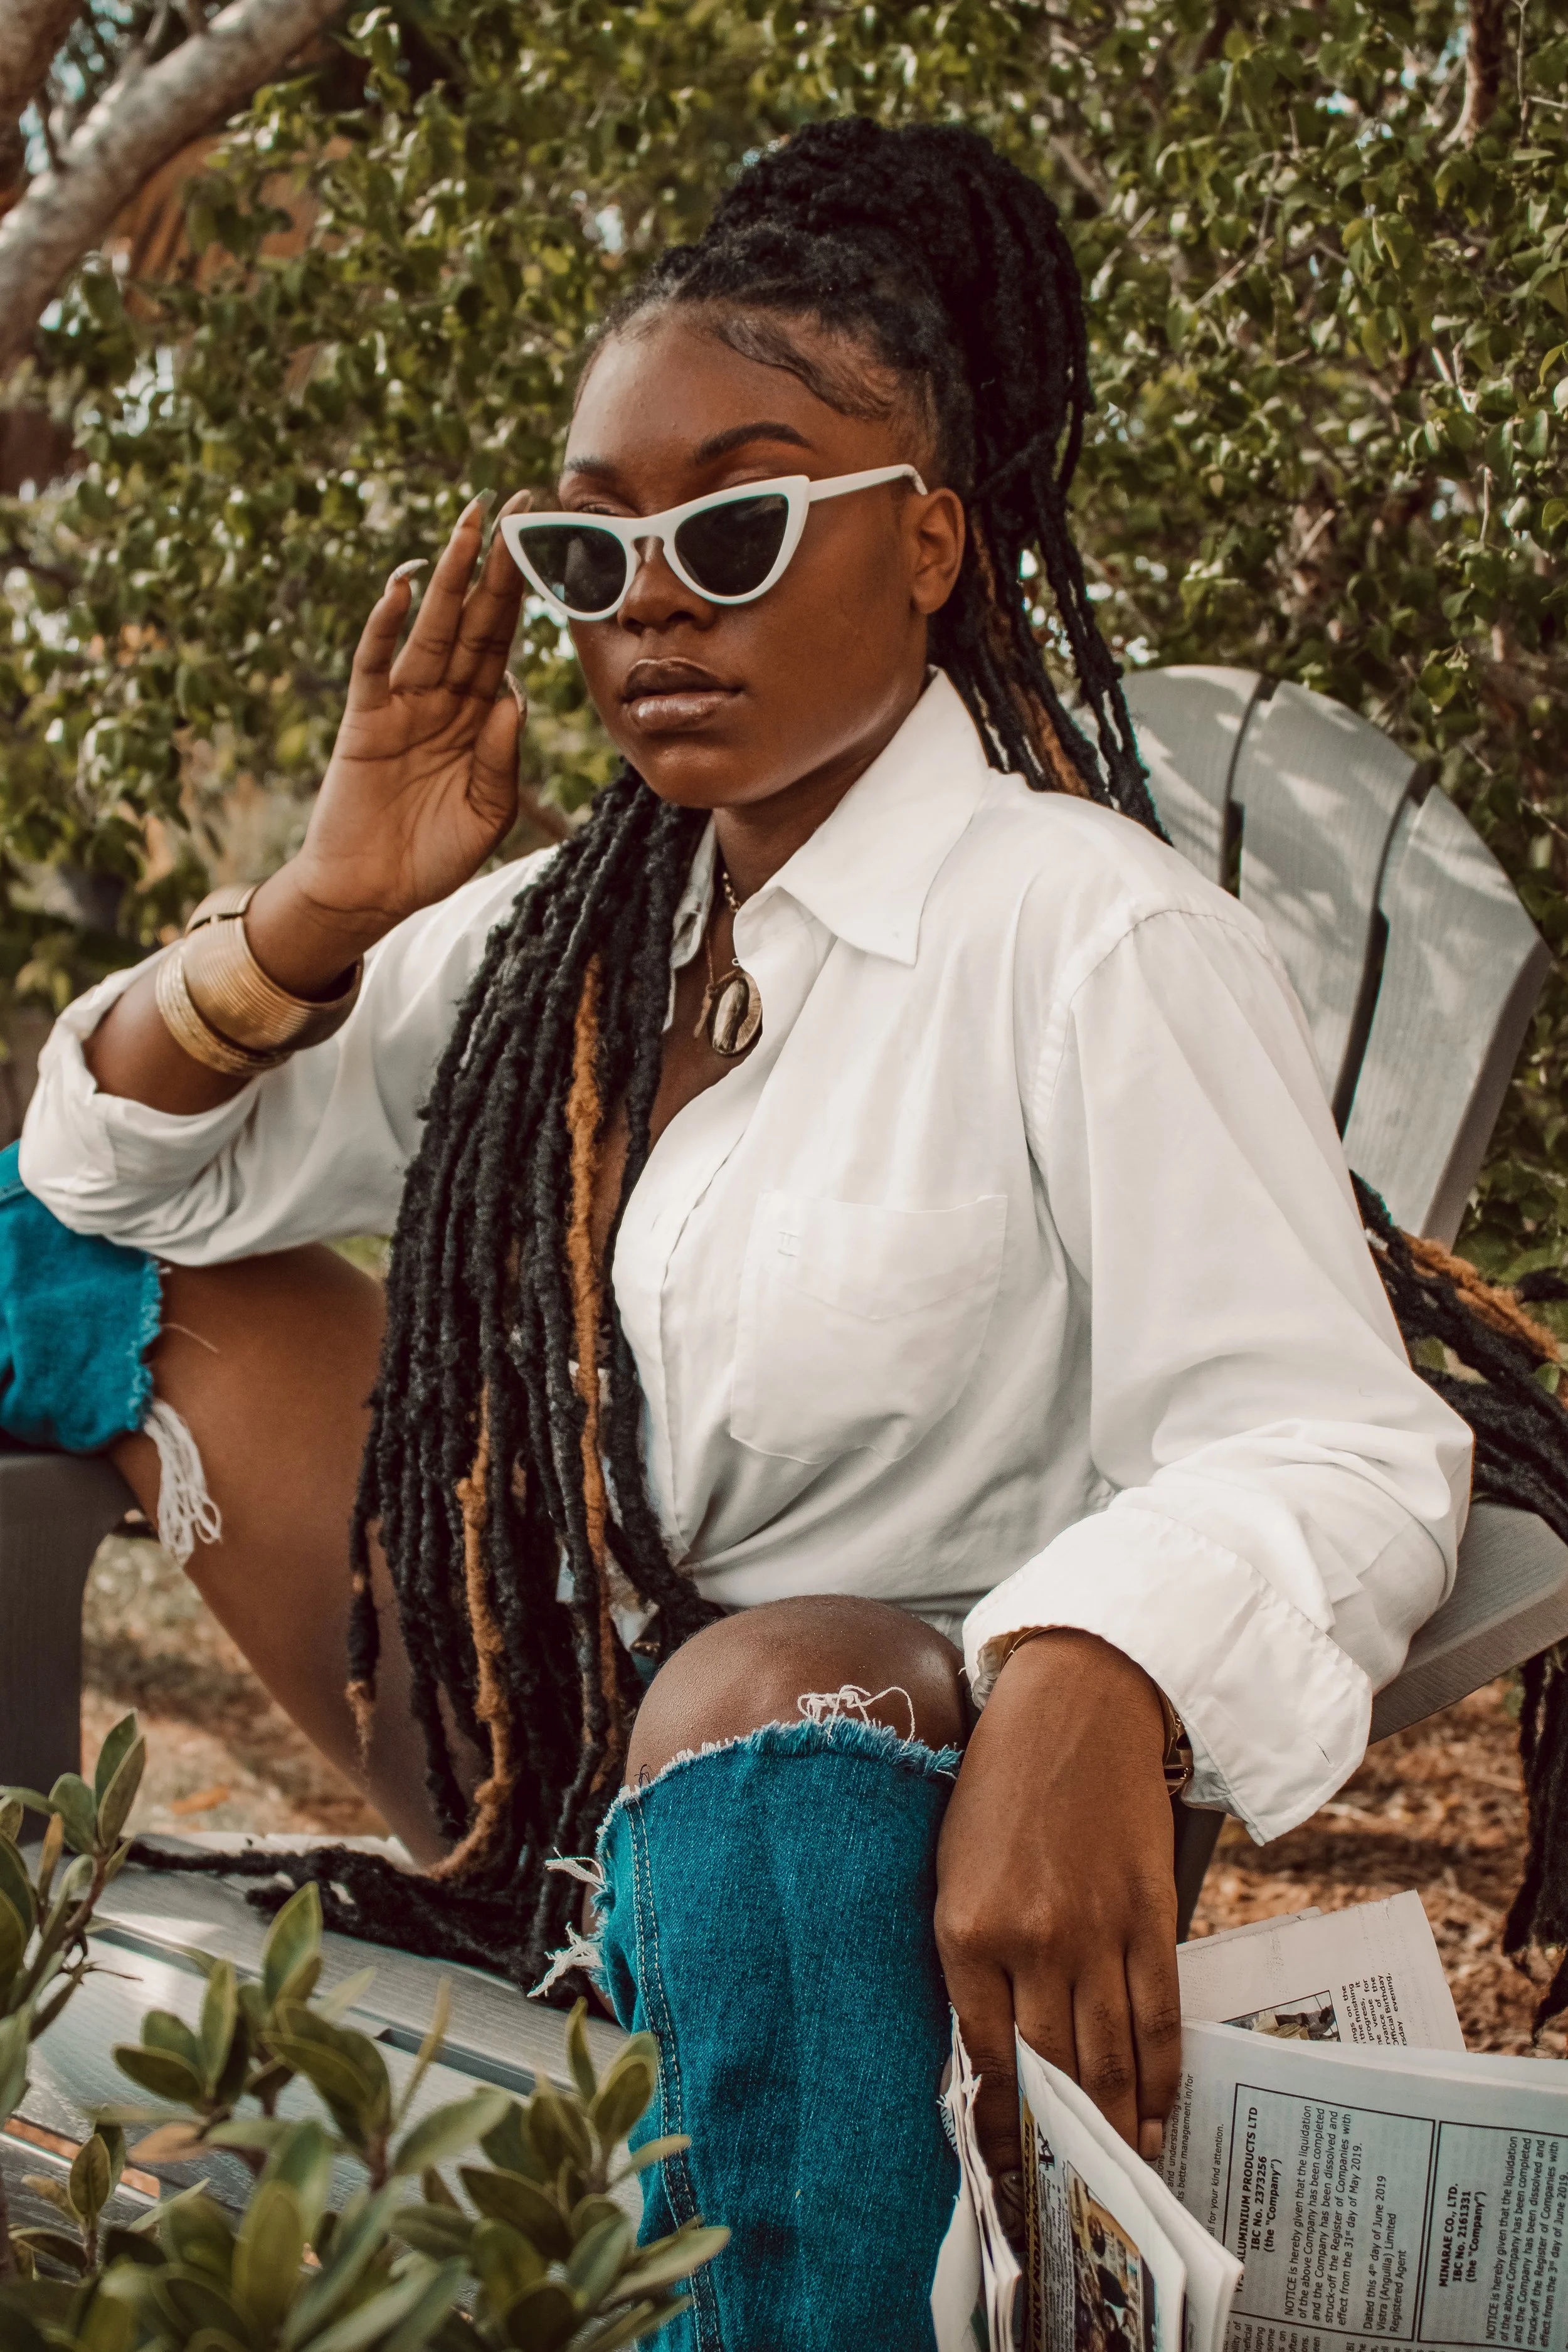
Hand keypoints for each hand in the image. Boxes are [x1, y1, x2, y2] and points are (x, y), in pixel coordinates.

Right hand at [246, 491, 531, 991]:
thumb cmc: (431, 856)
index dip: (526, 593)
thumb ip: (502, 758)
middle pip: (474, 618)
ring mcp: (402, 704)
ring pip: (431, 628)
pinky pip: (375, 664)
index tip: (549, 540)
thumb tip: (513, 696)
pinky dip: (387, 626)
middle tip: (518, 500)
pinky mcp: (364, 721)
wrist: (370, 896)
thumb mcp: (488, 812)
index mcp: (479, 715)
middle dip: (496, 563)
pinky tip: (404, 587)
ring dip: (450, 576)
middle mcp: (443, 698)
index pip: (505, 641)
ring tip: (470, 522)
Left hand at [934, 1630, 1180, 2179]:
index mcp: (964, 1930)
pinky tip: (1153, 2119)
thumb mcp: (950, 1865)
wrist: (1077, 1701)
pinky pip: (1160, 2020)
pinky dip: (1160, 2081)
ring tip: (1114, 2181)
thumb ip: (965, 1956)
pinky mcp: (1149, 1916)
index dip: (997, 2132)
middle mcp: (1031, 1941)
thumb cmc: (999, 1781)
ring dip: (1114, 2131)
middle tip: (1060, 2204)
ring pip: (1112, 2060)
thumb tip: (982, 2048)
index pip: (984, 2062)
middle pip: (1051, 2075)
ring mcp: (1096, 1931)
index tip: (1002, 2180)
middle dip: (1057, 2150)